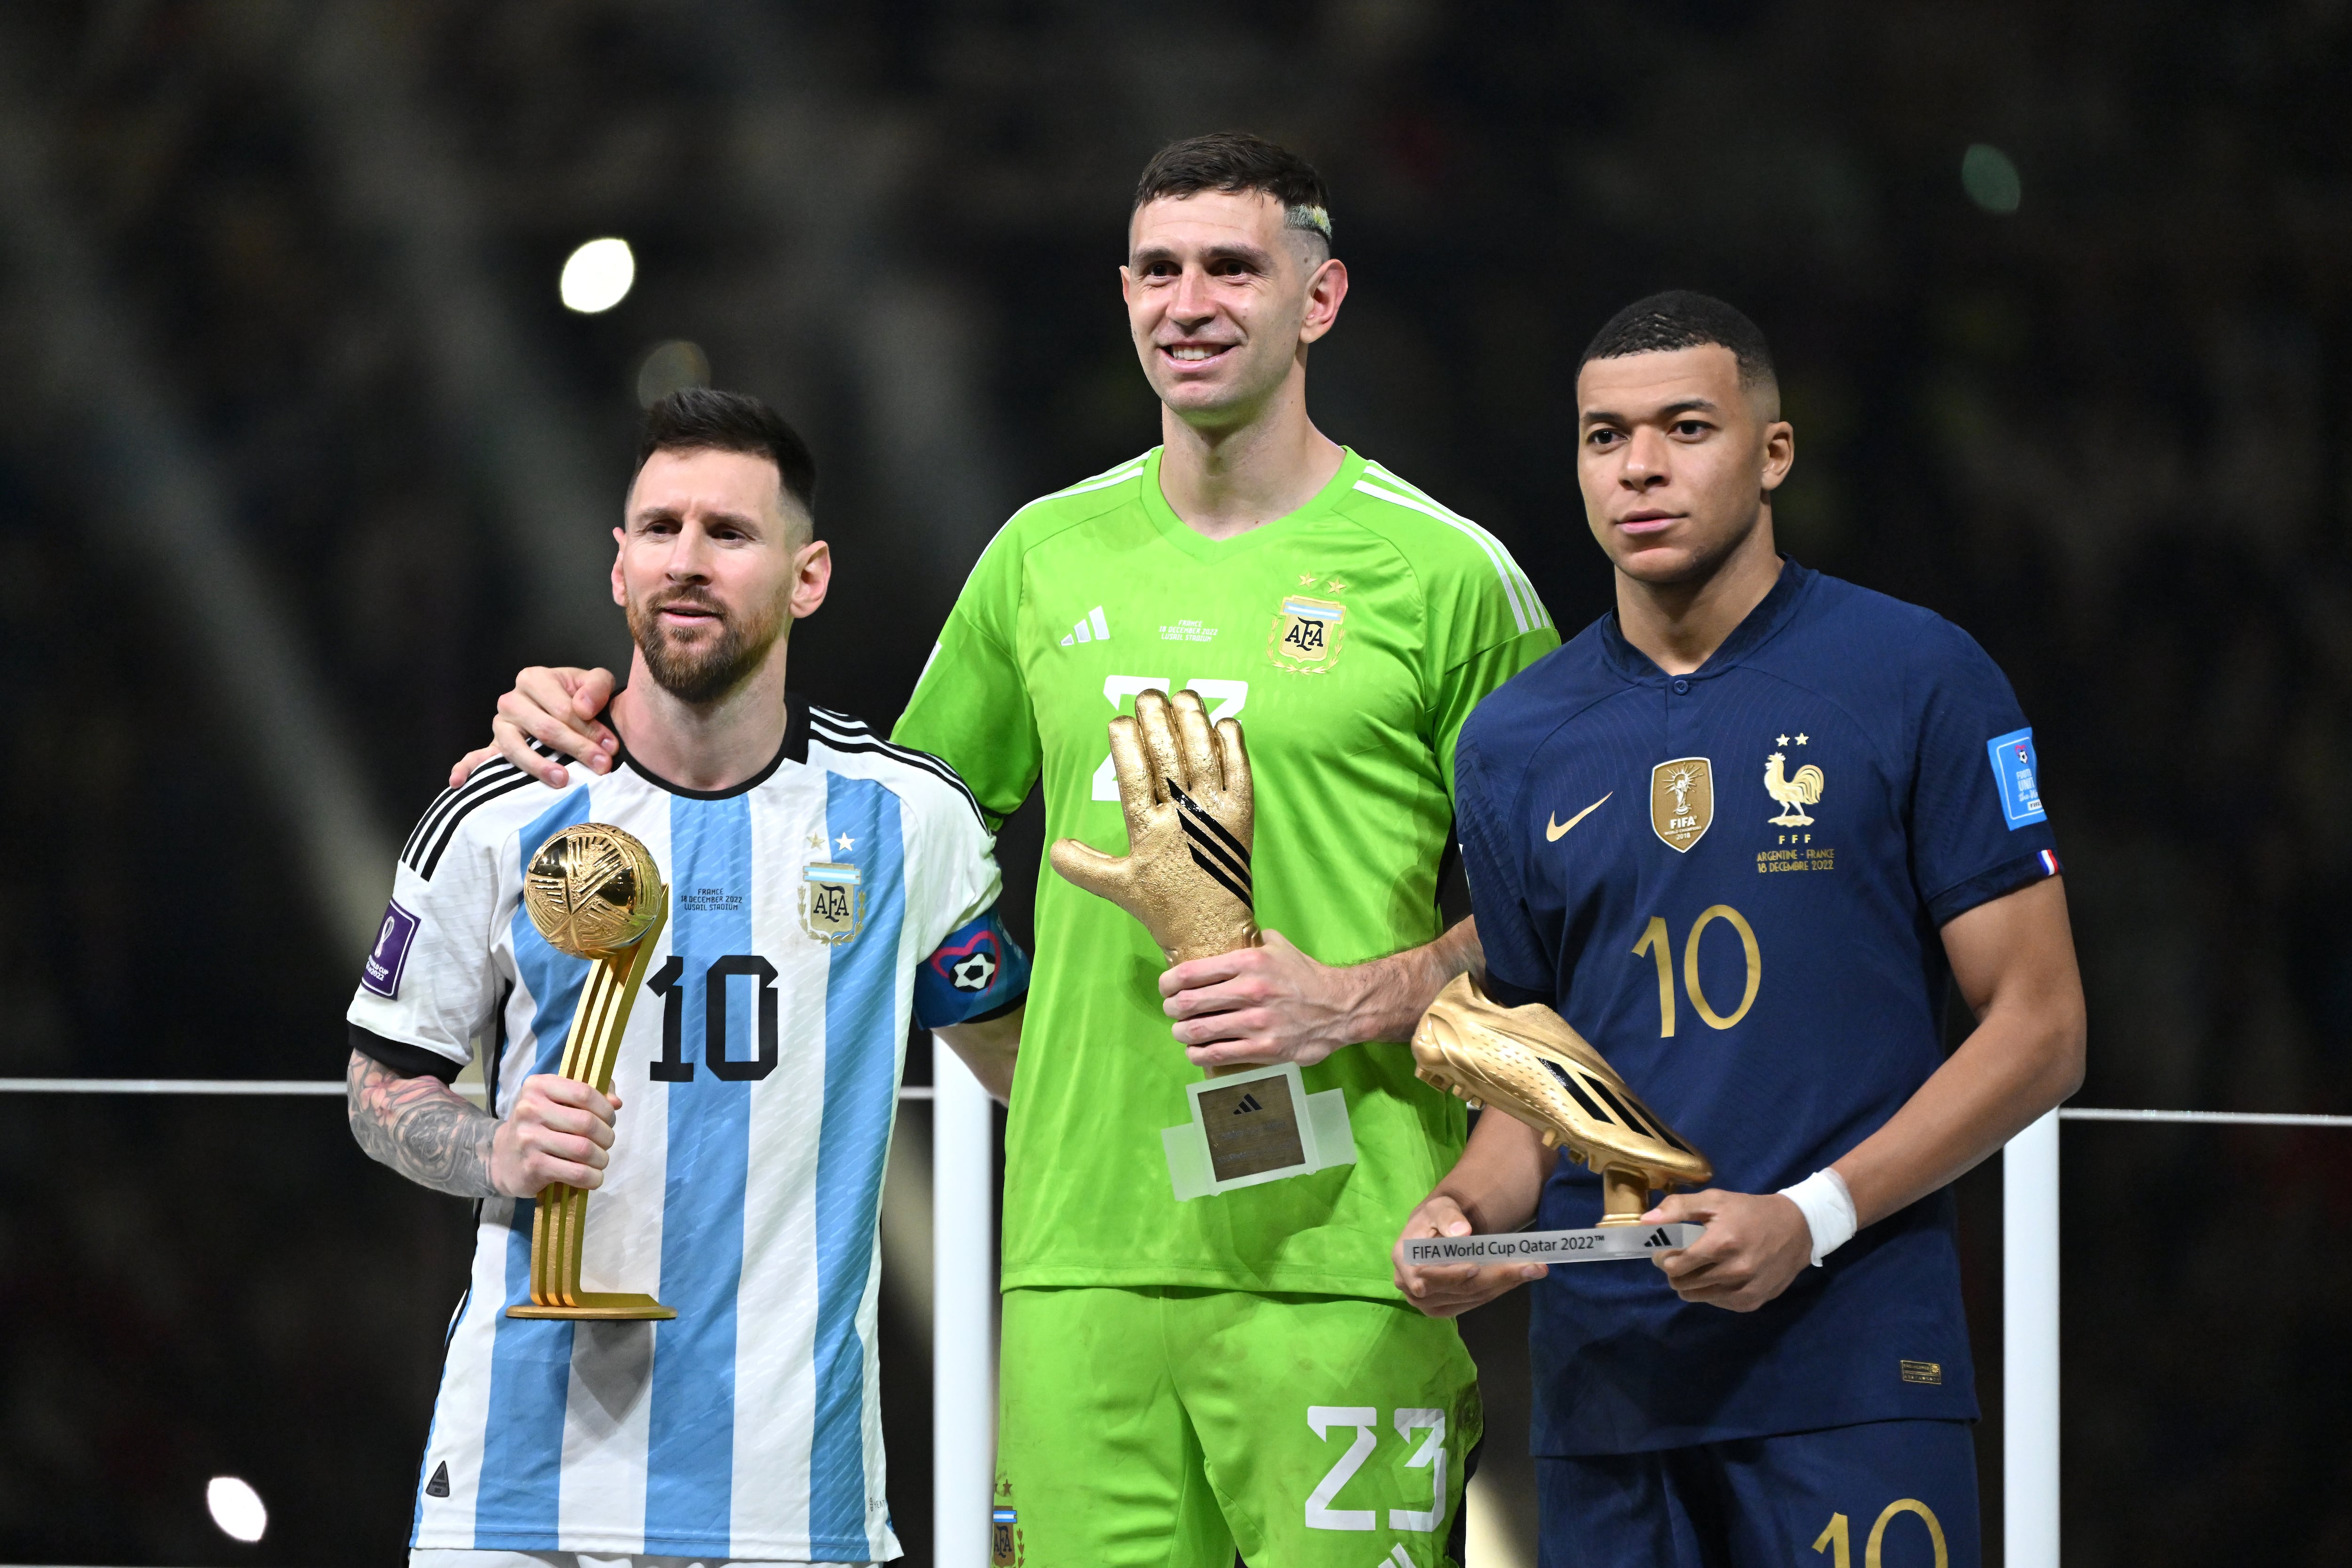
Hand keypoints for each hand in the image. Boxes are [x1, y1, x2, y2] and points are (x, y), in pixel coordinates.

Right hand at [447, 666, 618, 788]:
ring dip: (539, 766)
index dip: (589, 729)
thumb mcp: (595, 681)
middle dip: (576, 749)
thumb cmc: (582, 695)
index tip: (610, 747)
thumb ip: (596, 687)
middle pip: (544, 729)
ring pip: (516, 748)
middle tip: (601, 766)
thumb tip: (583, 707)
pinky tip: (458, 782)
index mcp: (533, 679)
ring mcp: (500, 725)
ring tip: (562, 780)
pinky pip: (476, 757)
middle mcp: (511, 700)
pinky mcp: (494, 745)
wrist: (571, 707)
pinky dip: (466, 768)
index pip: (562, 708)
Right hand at [488, 1075, 622, 1197]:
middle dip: (607, 1135)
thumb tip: (616, 1102)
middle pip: (587, 1122)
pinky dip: (592, 1177)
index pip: (584, 1093)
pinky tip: (592, 1176)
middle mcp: (530, 1109)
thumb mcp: (557, 1101)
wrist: (501, 1158)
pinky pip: (576, 1172)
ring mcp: (529, 1139)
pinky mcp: (532, 1166)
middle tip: (606, 1142)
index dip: (605, 1108)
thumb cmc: (539, 1125)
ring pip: (584, 1149)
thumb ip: (589, 1095)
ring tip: (600, 1160)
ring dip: (601, 1158)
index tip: (609, 1118)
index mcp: (538, 1086)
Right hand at [1048, 688, 1256, 964]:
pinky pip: (1240, 771)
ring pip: (1203, 755)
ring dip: (1193, 721)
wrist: (1213, 931)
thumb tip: (1055, 848)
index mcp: (1148, 831)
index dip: (1126, 742)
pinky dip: (1232, 744)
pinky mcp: (1242, 816)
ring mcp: (1215, 813)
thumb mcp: (1117, 887)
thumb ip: (1083, 866)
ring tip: (1184, 695)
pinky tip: (1224, 722)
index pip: (1135, 774)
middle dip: (1156, 719)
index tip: (1119, 719)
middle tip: (1148, 694)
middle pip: (1168, 756)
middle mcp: (1182, 817)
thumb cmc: (1164, 907)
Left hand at [1162, 930, 1363, 1068]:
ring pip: (1199, 1031)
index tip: (1166, 987)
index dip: (1168, 982)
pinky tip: (1196, 1052)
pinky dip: (1199, 1055)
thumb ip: (1252, 939)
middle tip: (1172, 1011)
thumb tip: (1227, 930)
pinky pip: (1218, 1054)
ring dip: (1182, 1033)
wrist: (1340, 1008)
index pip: (1191, 972)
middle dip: (1172, 1009)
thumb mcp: (1279, 946)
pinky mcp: (1264, 1049)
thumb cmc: (1306, 976)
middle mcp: (1250, 990)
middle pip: (1189, 1003)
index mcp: (1249, 962)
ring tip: (1182, 1032)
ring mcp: (1257, 1022)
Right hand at [1392, 1193, 1546, 1317]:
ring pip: (1471, 1297)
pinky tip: (1519, 1277)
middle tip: (1532, 1267)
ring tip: (1534, 1269)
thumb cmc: (1435, 1218)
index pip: (1428, 1275)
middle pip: (1458, 1288)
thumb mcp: (1439, 1207)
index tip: (1476, 1267)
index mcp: (1404, 1260)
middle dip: (1496, 1277)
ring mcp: (1429, 1303)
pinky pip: (1475, 1302)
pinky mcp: (1446, 1309)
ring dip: (1504, 1284)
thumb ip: (1448, 1217)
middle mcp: (1413, 1287)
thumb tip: (1462, 1232)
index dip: (1452, 1274)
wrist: (1434, 1234)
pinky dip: (1499, 1289)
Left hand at [1645, 1189, 1812, 1310]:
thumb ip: (1678, 1208)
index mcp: (1721, 1243)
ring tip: (1700, 1264)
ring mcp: (1744, 1290)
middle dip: (1674, 1269)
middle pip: (1681, 1283)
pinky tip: (1720, 1274)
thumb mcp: (1715, 1199)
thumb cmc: (1750, 1212)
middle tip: (1682, 1256)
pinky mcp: (1752, 1302)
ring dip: (1690, 1282)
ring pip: (1695, 1296)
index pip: (1674, 1265)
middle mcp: (1734, 1271)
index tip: (1666, 1249)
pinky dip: (1710, 1291)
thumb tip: (1645, 1222)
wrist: (1798, 1228)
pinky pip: (1715, 1303)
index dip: (1663, 1257)